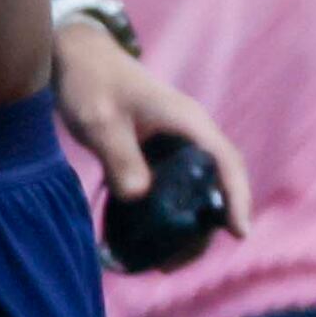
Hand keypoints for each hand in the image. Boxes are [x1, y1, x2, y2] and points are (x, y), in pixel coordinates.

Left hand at [50, 17, 253, 243]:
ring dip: (190, 223)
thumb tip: (139, 197)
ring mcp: (176, 142)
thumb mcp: (100, 121)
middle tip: (180, 260)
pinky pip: (176, 185)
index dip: (237, 197)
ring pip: (199, 186)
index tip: (240, 232)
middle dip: (210, 223)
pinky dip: (171, 212)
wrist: (76, 56)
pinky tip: (149, 236)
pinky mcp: (158, 151)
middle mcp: (190, 132)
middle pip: (218, 181)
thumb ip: (120, 158)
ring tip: (165, 259)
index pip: (225, 161)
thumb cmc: (91, 82)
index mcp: (187, 120)